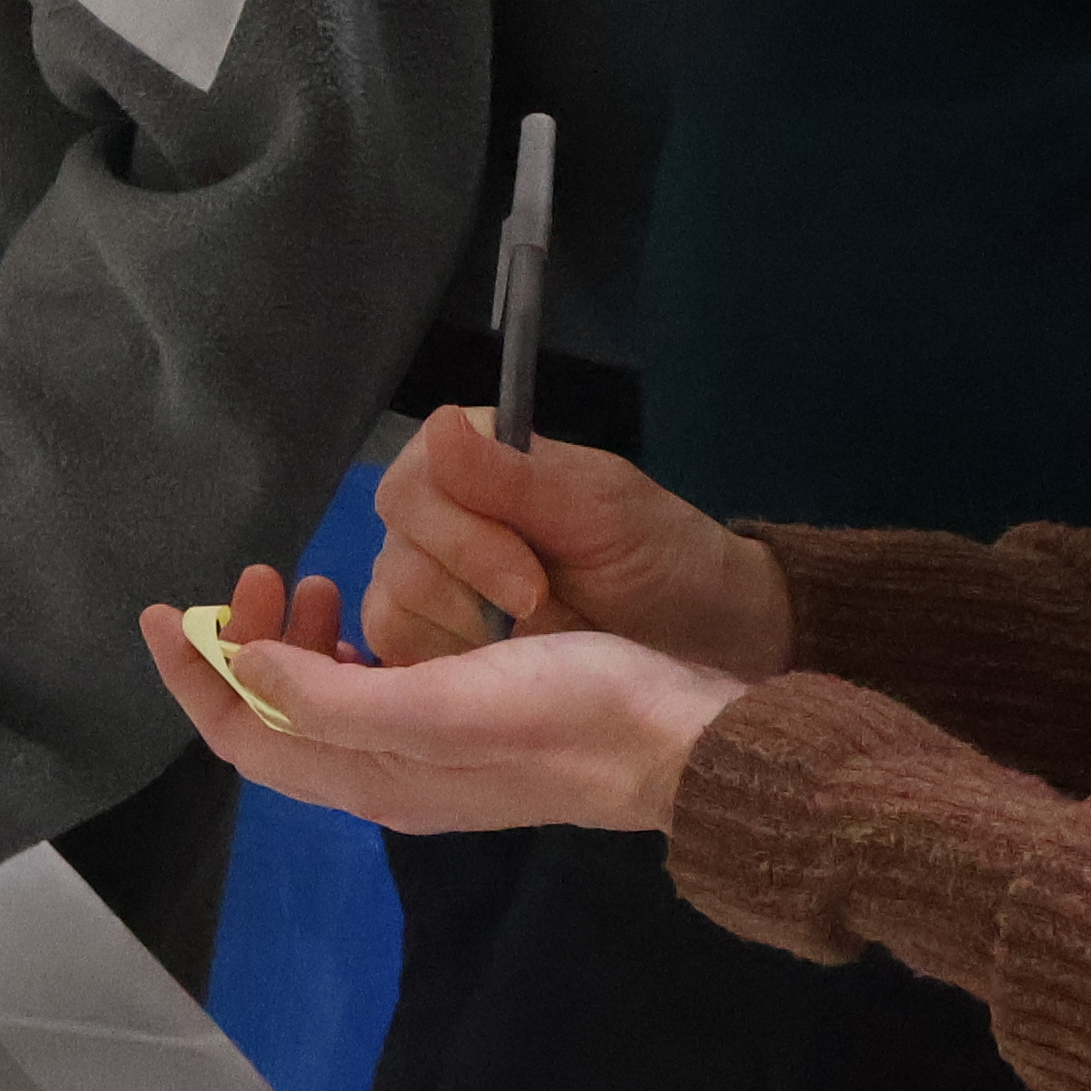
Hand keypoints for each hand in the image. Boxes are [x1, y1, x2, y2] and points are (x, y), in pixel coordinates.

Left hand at [145, 566, 745, 838]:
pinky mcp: (465, 733)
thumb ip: (336, 697)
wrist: (682, 743)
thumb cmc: (570, 711)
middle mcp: (386, 778)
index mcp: (370, 776)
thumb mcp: (448, 701)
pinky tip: (369, 612)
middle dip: (245, 647)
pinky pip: (370, 695)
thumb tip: (242, 667)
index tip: (162, 609)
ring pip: (320, 705)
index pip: (241, 736)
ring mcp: (426, 760)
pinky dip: (346, 650)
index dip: (192, 677)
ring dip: (294, 645)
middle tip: (267, 572)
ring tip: (313, 583)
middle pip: (273, 720)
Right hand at [362, 409, 791, 679]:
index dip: (462, 542)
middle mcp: (435, 511)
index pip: (410, 488)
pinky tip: (500, 667)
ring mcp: (425, 576)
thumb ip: (515, 479)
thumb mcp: (600, 514)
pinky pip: (398, 653)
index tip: (532, 585)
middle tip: (548, 615)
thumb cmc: (658, 557)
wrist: (697, 633)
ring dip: (468, 637)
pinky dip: (448, 667)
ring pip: (392, 609)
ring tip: (536, 642)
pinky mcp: (427, 637)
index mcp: (470, 457)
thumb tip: (440, 424)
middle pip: (398, 553)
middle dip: (474, 597)